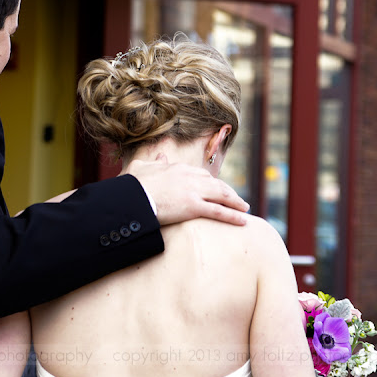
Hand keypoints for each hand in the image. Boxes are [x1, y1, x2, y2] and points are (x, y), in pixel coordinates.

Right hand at [125, 155, 248, 225]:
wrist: (131, 198)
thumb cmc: (132, 185)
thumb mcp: (141, 168)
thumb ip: (153, 162)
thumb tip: (160, 156)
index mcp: (178, 168)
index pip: (201, 174)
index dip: (211, 182)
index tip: (217, 188)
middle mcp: (189, 177)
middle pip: (215, 183)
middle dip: (228, 191)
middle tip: (236, 199)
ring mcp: (193, 191)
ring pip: (221, 195)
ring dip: (235, 202)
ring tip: (244, 208)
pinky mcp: (193, 207)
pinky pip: (218, 211)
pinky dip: (232, 216)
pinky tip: (242, 220)